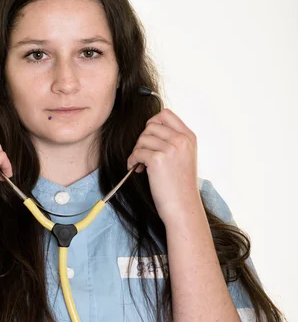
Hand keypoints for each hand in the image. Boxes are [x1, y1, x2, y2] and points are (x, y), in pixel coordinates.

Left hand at [126, 108, 201, 224]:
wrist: (183, 206)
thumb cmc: (180, 185)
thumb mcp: (184, 157)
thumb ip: (173, 141)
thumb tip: (150, 130)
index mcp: (189, 137)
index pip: (166, 114)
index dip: (152, 123)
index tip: (149, 138)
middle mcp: (181, 140)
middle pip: (151, 125)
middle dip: (142, 139)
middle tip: (143, 155)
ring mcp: (171, 149)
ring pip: (142, 138)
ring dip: (137, 150)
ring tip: (141, 164)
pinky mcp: (158, 160)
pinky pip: (137, 152)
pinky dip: (132, 160)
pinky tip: (137, 169)